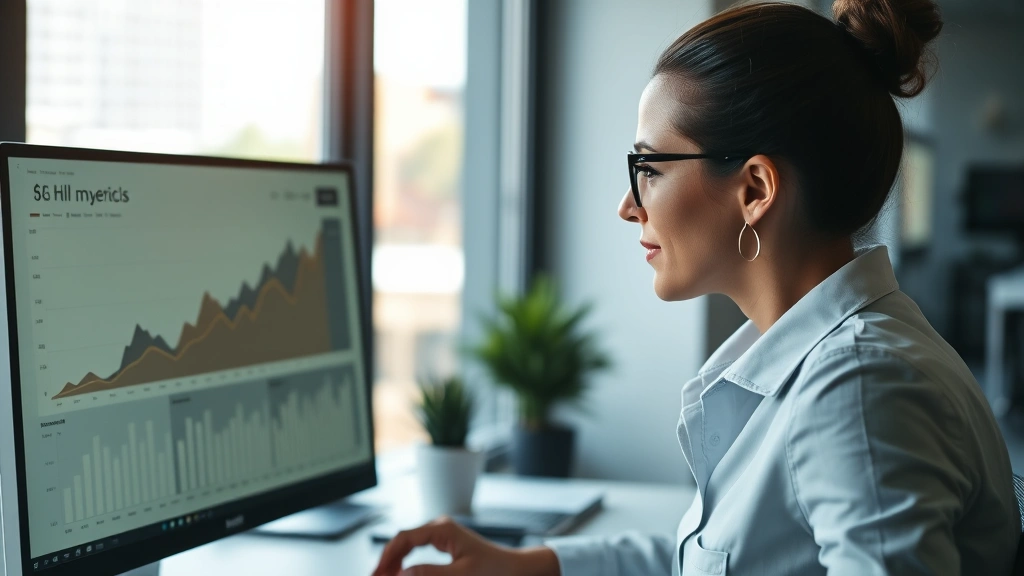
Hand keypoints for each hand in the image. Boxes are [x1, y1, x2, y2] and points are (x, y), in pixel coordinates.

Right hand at [371, 516, 560, 575]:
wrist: (515, 569)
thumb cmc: (495, 569)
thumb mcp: (460, 575)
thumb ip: (429, 574)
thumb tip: (401, 574)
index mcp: (442, 529)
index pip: (404, 538)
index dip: (387, 557)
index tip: (377, 574)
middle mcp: (440, 527)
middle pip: (403, 540)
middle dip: (388, 560)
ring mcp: (442, 534)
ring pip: (409, 545)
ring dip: (396, 561)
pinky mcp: (445, 543)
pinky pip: (418, 549)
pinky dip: (407, 562)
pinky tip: (402, 572)